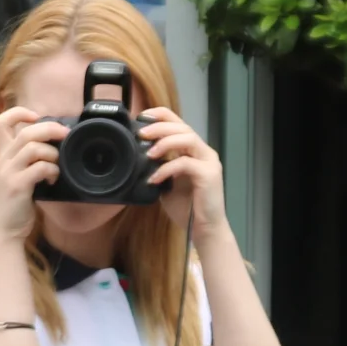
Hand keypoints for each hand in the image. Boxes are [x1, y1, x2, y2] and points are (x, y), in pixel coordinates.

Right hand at [0, 103, 63, 245]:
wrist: (3, 231)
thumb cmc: (14, 204)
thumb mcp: (15, 176)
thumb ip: (26, 160)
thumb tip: (52, 145)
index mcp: (1, 155)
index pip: (0, 122)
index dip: (19, 113)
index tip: (36, 117)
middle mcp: (2, 161)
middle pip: (26, 131)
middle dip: (50, 129)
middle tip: (65, 135)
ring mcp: (8, 173)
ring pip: (33, 147)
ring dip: (52, 153)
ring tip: (57, 165)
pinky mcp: (18, 186)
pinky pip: (39, 167)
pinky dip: (52, 170)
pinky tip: (53, 179)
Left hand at [140, 107, 225, 238]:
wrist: (203, 230)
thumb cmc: (187, 208)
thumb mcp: (166, 184)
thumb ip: (158, 169)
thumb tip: (137, 159)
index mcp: (193, 151)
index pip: (179, 123)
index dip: (161, 115)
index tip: (141, 117)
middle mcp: (203, 152)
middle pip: (182, 127)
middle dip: (160, 127)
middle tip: (141, 134)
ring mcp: (208, 162)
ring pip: (188, 138)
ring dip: (165, 142)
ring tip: (149, 154)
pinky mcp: (209, 174)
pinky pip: (185, 163)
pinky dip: (167, 169)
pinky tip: (155, 179)